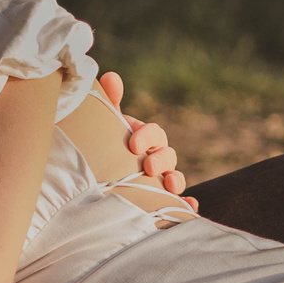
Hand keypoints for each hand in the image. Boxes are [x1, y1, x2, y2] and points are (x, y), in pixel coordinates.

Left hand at [97, 71, 197, 208]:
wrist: (94, 180)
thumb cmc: (104, 148)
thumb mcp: (106, 127)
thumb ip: (109, 103)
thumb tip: (110, 76)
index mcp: (145, 139)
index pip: (154, 133)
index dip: (147, 136)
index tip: (133, 145)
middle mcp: (157, 158)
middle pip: (168, 155)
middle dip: (161, 159)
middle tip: (149, 167)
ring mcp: (162, 180)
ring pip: (176, 178)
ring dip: (176, 180)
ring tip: (169, 186)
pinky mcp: (162, 201)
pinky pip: (180, 203)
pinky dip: (188, 203)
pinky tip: (189, 206)